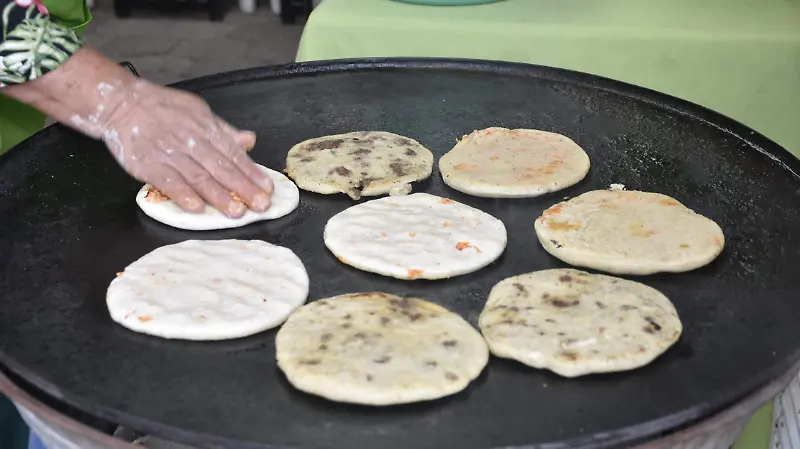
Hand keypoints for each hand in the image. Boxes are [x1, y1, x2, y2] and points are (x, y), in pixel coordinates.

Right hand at [3, 47, 271, 216]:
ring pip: (198, 176)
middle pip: (220, 167)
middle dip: (242, 187)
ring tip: (236, 211)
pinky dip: (183, 194)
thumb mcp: (197, 112)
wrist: (121, 103)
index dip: (251, 171)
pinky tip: (197, 207)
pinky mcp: (147, 164)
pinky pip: (168, 181)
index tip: (267, 187)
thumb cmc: (162, 109)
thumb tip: (250, 140)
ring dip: (218, 195)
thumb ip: (224, 131)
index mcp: (205, 127)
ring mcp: (168, 152)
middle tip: (260, 205)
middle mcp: (190, 140)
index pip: (232, 153)